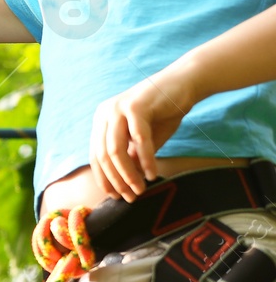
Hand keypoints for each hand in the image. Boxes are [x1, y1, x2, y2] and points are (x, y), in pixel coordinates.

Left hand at [89, 72, 193, 201]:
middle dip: (116, 180)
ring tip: (139, 190)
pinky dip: (145, 159)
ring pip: (115, 150)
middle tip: (130, 197)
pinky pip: (138, 139)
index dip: (104, 178)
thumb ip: (132, 157)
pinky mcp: (135, 106)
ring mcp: (117, 108)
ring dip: (128, 174)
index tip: (115, 197)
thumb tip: (124, 183)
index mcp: (101, 121)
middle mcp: (104, 113)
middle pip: (102, 156)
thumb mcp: (143, 140)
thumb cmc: (164, 112)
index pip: (95, 156)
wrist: (185, 84)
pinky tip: (151, 173)